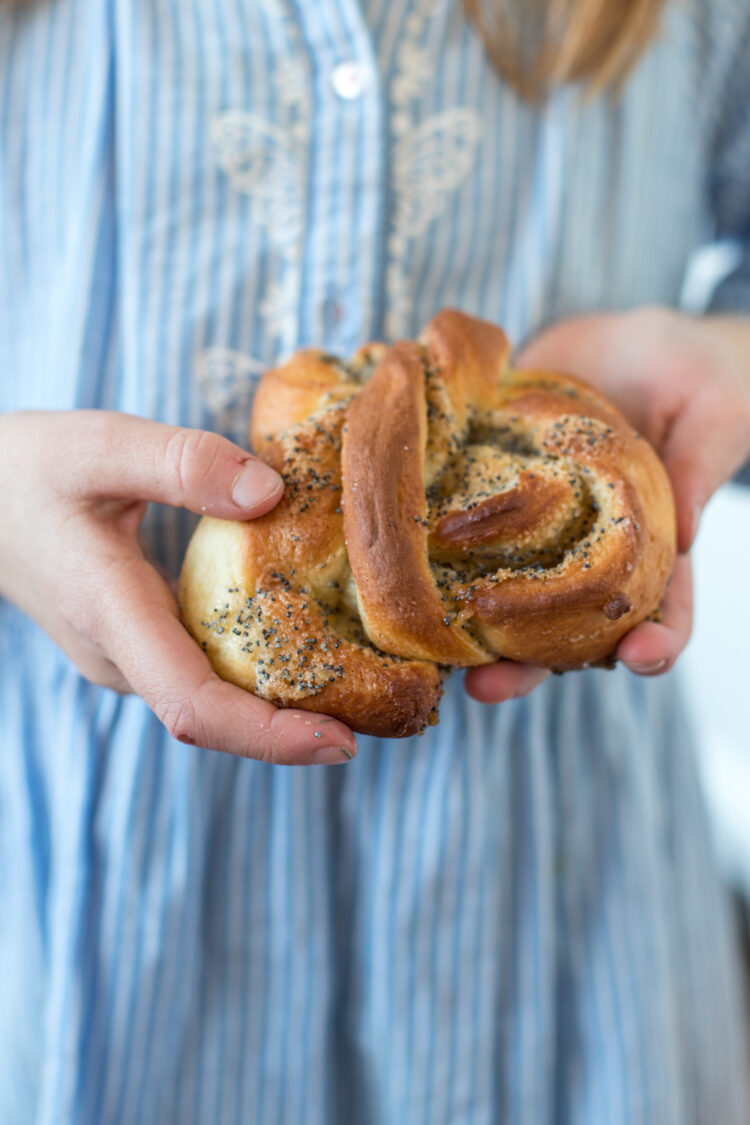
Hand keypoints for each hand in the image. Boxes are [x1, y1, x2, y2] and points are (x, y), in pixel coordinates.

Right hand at [0, 411, 357, 763]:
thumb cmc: (32, 470)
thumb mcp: (101, 445)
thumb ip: (181, 463)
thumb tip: (272, 494)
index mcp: (111, 617)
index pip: (192, 705)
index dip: (268, 735)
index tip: (341, 742)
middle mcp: (122, 658)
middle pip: (216, 720)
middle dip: (297, 731)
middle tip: (390, 714)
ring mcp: (128, 659)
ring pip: (212, 705)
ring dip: (283, 709)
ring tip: (368, 691)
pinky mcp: (138, 646)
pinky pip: (205, 677)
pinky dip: (259, 678)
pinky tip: (311, 653)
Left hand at [465, 306, 749, 703]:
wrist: (627, 338)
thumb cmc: (694, 373)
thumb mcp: (713, 409)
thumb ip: (699, 464)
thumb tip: (686, 533)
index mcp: (650, 544)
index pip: (661, 608)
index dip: (654, 642)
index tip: (640, 658)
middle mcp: (584, 551)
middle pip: (561, 629)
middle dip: (529, 665)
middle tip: (491, 687)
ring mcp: (531, 527)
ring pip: (501, 594)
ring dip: (469, 633)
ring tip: (437, 658)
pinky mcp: (490, 490)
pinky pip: (462, 529)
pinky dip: (432, 558)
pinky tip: (398, 579)